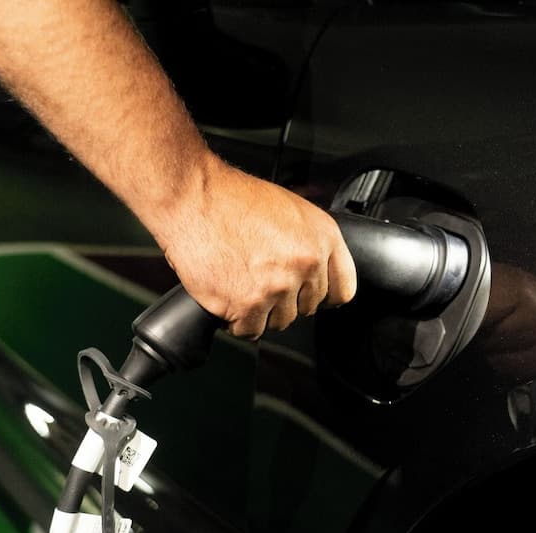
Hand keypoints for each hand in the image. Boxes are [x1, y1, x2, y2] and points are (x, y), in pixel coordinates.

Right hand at [150, 156, 356, 338]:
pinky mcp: (247, 304)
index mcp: (323, 238)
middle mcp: (305, 264)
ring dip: (261, 311)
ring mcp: (277, 286)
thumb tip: (319, 270)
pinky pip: (250, 330)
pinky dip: (237, 320)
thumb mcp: (291, 210)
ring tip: (242, 281)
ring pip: (279, 322)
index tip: (311, 296)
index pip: (343, 289)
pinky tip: (229, 294)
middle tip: (262, 278)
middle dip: (286, 300)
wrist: (193, 198)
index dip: (323, 295)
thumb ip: (310, 242)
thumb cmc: (233, 199)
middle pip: (308, 308)